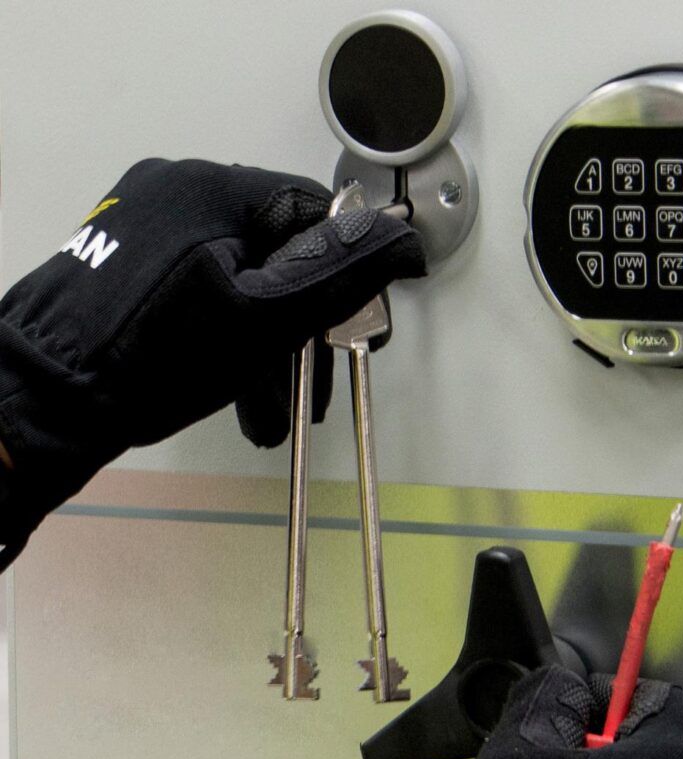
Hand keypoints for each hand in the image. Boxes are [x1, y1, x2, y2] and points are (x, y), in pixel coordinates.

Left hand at [0, 158, 425, 566]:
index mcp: (216, 188)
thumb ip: (338, 272)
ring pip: (240, 278)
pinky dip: (226, 333)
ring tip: (271, 408)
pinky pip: (203, 288)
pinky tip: (233, 381)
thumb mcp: (266, 318)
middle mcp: (179, 190)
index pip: (316, 216)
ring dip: (265, 344)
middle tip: (310, 386)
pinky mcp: (129, 257)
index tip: (350, 332)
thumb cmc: (152, 358)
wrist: (44, 399)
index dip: (343, 278)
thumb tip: (402, 240)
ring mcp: (149, 223)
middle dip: (300, 328)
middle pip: (277, 253)